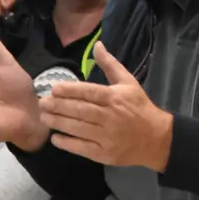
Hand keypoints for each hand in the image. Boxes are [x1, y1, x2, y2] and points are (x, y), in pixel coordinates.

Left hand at [40, 42, 174, 169]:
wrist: (156, 138)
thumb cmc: (139, 107)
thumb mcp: (128, 82)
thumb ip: (110, 64)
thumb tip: (97, 45)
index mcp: (115, 98)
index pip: (89, 92)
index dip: (70, 90)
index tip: (54, 88)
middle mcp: (110, 117)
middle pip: (81, 110)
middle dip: (59, 106)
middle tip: (42, 103)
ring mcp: (107, 137)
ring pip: (79, 128)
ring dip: (59, 122)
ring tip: (44, 117)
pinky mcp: (105, 154)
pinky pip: (83, 148)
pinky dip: (68, 143)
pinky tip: (55, 138)